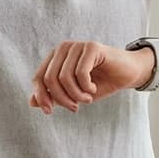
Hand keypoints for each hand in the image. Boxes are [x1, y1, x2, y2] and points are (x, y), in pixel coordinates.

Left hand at [29, 40, 154, 114]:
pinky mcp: (92, 47)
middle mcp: (63, 48)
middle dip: (61, 98)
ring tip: (87, 99)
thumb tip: (32, 102)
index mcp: (55, 57)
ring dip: (76, 95)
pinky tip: (93, 88)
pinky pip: (80, 73)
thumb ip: (53, 96)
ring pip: (64, 77)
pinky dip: (85, 87)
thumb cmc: (100, 83)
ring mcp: (77, 45)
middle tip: (75, 108)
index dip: (41, 96)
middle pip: (50, 79)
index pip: (38, 78)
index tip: (49, 111)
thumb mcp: (73, 94)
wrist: (127, 74)